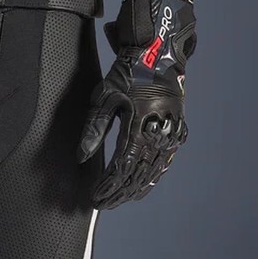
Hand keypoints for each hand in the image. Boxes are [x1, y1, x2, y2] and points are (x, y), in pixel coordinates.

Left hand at [76, 49, 187, 208]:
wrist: (157, 55)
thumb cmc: (128, 73)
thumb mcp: (105, 96)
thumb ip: (93, 128)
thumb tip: (81, 156)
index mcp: (138, 127)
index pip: (122, 167)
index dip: (108, 186)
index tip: (96, 197)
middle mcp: (157, 134)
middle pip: (137, 175)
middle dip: (119, 193)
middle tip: (103, 204)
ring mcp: (169, 134)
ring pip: (153, 172)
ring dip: (135, 189)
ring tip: (119, 199)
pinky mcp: (176, 131)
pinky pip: (165, 162)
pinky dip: (153, 177)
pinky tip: (143, 185)